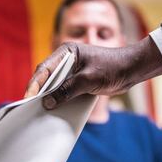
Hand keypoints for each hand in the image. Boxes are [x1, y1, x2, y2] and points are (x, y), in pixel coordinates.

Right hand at [25, 36, 161, 108]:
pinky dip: (58, 98)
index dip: (35, 84)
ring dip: (48, 96)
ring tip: (39, 109)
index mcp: (67, 52)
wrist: (132, 69)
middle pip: (46, 76)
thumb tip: (48, 103)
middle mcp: (66, 59)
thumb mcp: (88, 80)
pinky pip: (63, 89)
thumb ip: (67, 90)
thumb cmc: (112, 68)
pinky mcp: (77, 79)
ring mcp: (71, 70)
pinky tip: (54, 108)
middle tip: (29, 106)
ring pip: (53, 84)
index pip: (45, 68)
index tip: (29, 97)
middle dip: (38, 91)